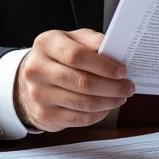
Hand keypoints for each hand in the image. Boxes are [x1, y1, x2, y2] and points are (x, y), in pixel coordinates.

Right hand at [14, 29, 133, 131]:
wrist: (31, 80)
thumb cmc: (58, 57)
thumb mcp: (72, 40)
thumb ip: (92, 42)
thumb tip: (116, 51)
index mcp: (46, 44)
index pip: (77, 56)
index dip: (103, 65)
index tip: (122, 71)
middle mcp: (38, 69)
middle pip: (82, 82)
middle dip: (112, 87)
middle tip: (128, 87)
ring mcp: (39, 94)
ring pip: (83, 103)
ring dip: (109, 102)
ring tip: (121, 97)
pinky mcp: (45, 114)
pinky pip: (79, 118)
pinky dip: (98, 114)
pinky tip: (106, 107)